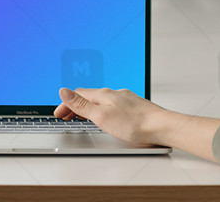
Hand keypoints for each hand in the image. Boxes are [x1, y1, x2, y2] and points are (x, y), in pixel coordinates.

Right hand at [54, 87, 219, 159]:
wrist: (162, 127)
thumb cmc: (135, 124)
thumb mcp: (102, 117)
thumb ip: (82, 105)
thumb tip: (63, 91)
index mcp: (103, 95)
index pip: (78, 95)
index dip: (65, 104)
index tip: (58, 114)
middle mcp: (114, 94)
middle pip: (88, 97)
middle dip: (74, 106)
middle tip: (65, 116)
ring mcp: (124, 100)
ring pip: (100, 101)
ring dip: (87, 108)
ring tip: (80, 116)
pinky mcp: (134, 108)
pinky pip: (111, 105)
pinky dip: (101, 110)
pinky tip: (105, 117)